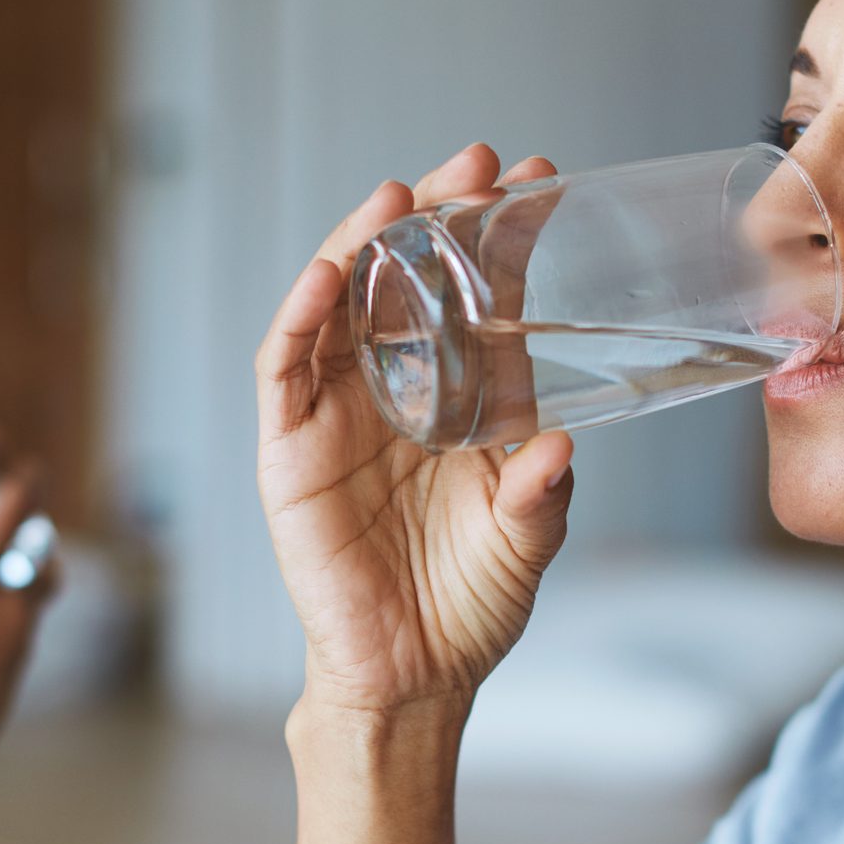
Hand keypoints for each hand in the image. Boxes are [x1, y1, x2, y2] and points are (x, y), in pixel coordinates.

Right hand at [257, 144, 575, 719]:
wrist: (411, 679)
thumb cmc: (469, 606)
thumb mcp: (526, 542)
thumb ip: (542, 493)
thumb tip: (558, 444)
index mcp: (460, 398)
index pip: (478, 297)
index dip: (503, 238)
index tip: (542, 181)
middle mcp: (396, 390)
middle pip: (405, 279)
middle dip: (435, 216)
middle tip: (477, 164)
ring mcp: (336, 415)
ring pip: (340, 305)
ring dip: (361, 244)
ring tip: (398, 196)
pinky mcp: (288, 450)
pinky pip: (284, 369)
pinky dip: (300, 315)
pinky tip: (325, 273)